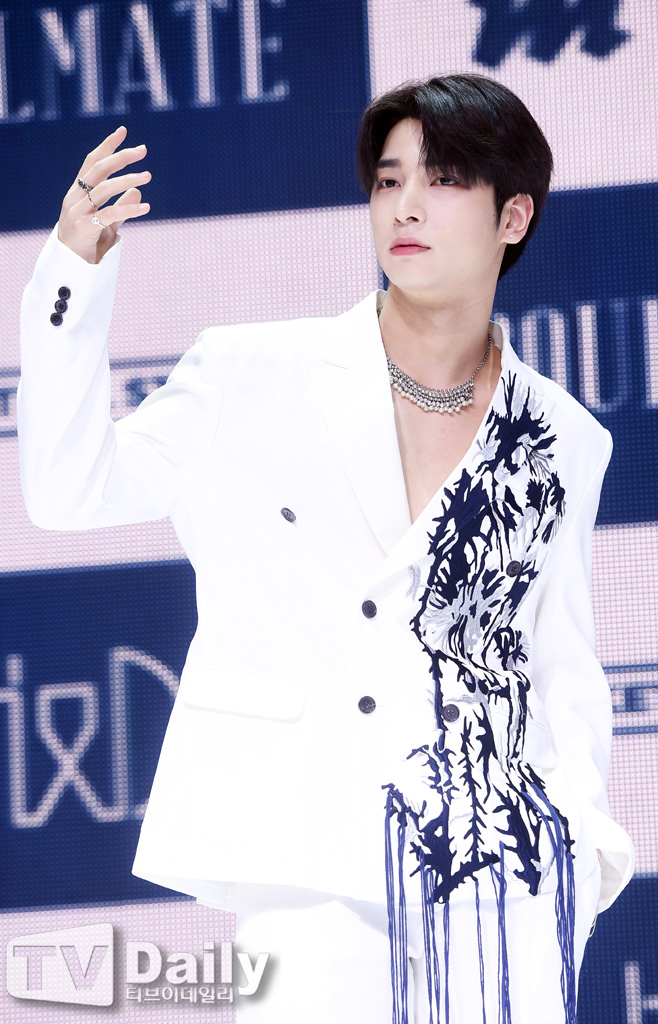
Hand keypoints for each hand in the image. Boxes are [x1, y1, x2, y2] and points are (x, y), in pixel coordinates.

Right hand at [58, 125, 150, 264]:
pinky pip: (110, 214)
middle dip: (120, 157)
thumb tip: (137, 190)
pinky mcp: (85, 228)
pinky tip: (146, 207)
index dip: (107, 146)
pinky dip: (130, 209)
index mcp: (78, 192)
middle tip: (142, 150)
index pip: (92, 162)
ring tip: (147, 176)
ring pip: (105, 189)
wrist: (70, 266)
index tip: (123, 131)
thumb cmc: (87, 242)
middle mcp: (75, 198)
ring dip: (128, 180)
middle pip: (98, 170)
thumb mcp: (107, 222)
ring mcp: (78, 212)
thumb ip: (121, 206)